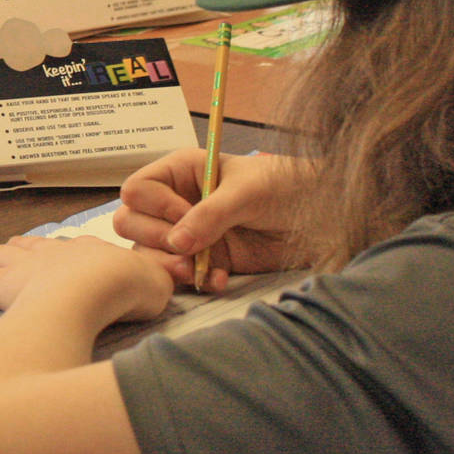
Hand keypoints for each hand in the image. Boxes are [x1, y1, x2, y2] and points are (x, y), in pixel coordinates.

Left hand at [0, 235, 172, 324]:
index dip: (58, 255)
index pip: (70, 253)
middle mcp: (52, 257)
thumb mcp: (156, 286)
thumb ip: (155, 284)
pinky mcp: (2, 286)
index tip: (48, 252)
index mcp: (88, 255)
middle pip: (25, 249)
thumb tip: (164, 283)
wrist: (101, 287)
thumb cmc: (130, 289)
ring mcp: (25, 269)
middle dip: (8, 248)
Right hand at [112, 148, 309, 290]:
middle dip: (154, 238)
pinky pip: (180, 275)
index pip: (136, 190)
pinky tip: (218, 278)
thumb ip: (209, 214)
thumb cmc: (285, 186)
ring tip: (194, 270)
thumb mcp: (246, 192)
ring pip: (149, 252)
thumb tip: (176, 243)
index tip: (183, 214)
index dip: (154, 206)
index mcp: (179, 172)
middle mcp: (176, 201)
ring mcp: (189, 233)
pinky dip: (195, 281)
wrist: (322, 215)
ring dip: (168, 264)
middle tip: (184, 249)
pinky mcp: (205, 259)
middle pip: (131, 222)